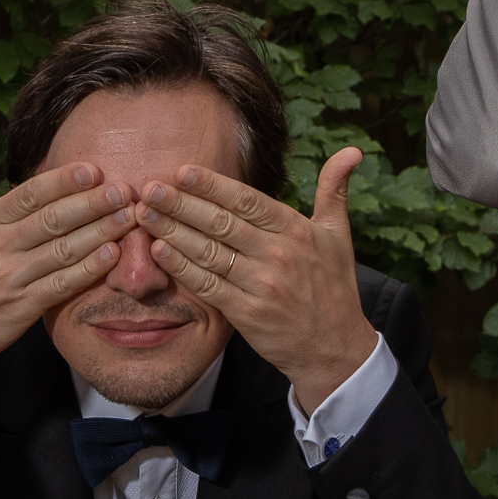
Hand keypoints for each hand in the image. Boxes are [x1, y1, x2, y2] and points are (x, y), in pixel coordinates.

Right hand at [0, 138, 138, 419]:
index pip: (27, 195)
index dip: (62, 181)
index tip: (93, 168)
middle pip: (51, 220)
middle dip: (91, 203)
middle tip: (123, 189)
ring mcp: (10, 279)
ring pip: (62, 251)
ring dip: (98, 232)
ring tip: (127, 217)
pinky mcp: (21, 309)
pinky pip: (61, 286)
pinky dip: (87, 270)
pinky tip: (112, 256)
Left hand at [135, 148, 377, 414]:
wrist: (335, 348)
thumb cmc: (334, 286)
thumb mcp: (339, 235)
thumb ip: (335, 190)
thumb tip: (352, 151)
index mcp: (296, 230)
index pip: (247, 201)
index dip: (213, 185)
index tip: (182, 170)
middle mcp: (278, 254)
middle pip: (221, 223)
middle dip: (181, 204)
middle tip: (149, 188)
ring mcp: (261, 285)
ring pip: (209, 252)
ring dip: (173, 231)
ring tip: (145, 214)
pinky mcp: (247, 313)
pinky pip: (207, 285)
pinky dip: (181, 267)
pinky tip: (159, 250)